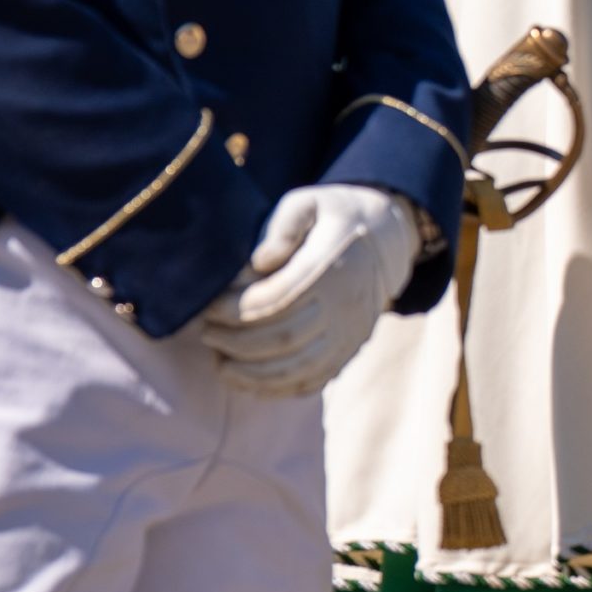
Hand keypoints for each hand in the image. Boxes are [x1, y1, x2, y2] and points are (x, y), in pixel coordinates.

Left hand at [199, 184, 420, 397]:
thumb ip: (284, 226)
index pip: (278, 299)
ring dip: (250, 373)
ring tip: (219, 361)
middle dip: (235, 341)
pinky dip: (274, 389)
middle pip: (283, 338)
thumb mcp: (309, 202)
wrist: (385, 240)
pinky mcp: (348, 352)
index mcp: (333, 264)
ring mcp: (349, 334)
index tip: (208, 306)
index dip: (236, 309)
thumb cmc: (333, 217)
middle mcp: (345, 304)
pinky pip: (309, 383)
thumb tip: (259, 262)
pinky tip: (245, 379)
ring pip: (296, 368)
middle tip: (207, 332)